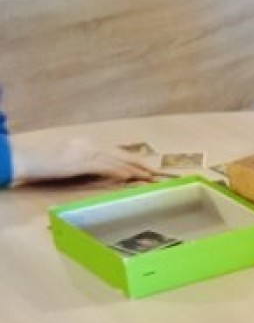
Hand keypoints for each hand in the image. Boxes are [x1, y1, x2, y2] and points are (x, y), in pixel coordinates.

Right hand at [9, 137, 161, 184]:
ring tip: (150, 177)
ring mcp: (84, 152)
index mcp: (88, 144)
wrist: (26, 159)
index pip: (116, 153)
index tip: (149, 168)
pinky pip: (104, 167)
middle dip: (140, 164)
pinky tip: (130, 177)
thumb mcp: (72, 165)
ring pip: (116, 160)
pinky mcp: (79, 161)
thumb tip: (109, 175)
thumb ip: (90, 167)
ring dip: (134, 170)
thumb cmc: (46, 164)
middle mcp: (89, 145)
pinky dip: (119, 172)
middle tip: (158, 173)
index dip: (134, 161)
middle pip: (121, 154)